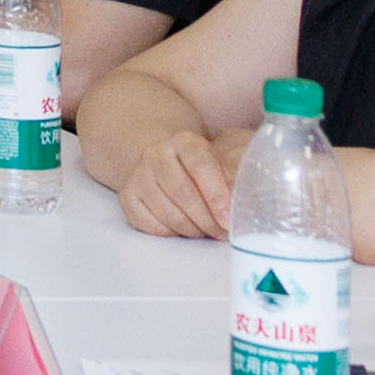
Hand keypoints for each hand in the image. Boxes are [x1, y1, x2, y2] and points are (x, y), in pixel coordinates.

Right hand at [109, 125, 241, 240]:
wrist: (163, 163)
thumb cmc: (202, 171)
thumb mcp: (219, 165)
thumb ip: (232, 181)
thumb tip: (248, 209)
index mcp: (184, 142)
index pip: (200, 164)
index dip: (216, 193)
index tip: (229, 218)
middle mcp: (156, 154)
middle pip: (182, 192)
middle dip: (206, 219)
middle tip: (222, 233)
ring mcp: (138, 175)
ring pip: (167, 212)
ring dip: (191, 230)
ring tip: (206, 233)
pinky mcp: (127, 196)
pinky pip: (149, 224)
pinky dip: (170, 233)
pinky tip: (183, 230)